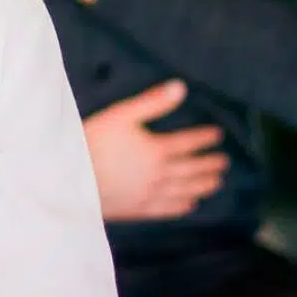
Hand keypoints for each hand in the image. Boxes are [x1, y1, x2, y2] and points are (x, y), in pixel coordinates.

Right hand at [84, 81, 228, 220]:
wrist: (72, 178)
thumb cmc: (93, 141)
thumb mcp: (121, 115)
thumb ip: (152, 103)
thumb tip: (180, 87)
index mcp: (157, 149)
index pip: (188, 143)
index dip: (205, 138)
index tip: (218, 135)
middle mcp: (160, 174)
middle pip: (192, 169)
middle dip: (210, 164)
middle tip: (224, 162)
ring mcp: (151, 194)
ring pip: (185, 190)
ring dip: (204, 185)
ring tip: (217, 182)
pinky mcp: (139, 208)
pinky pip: (168, 209)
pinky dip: (183, 206)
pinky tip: (190, 205)